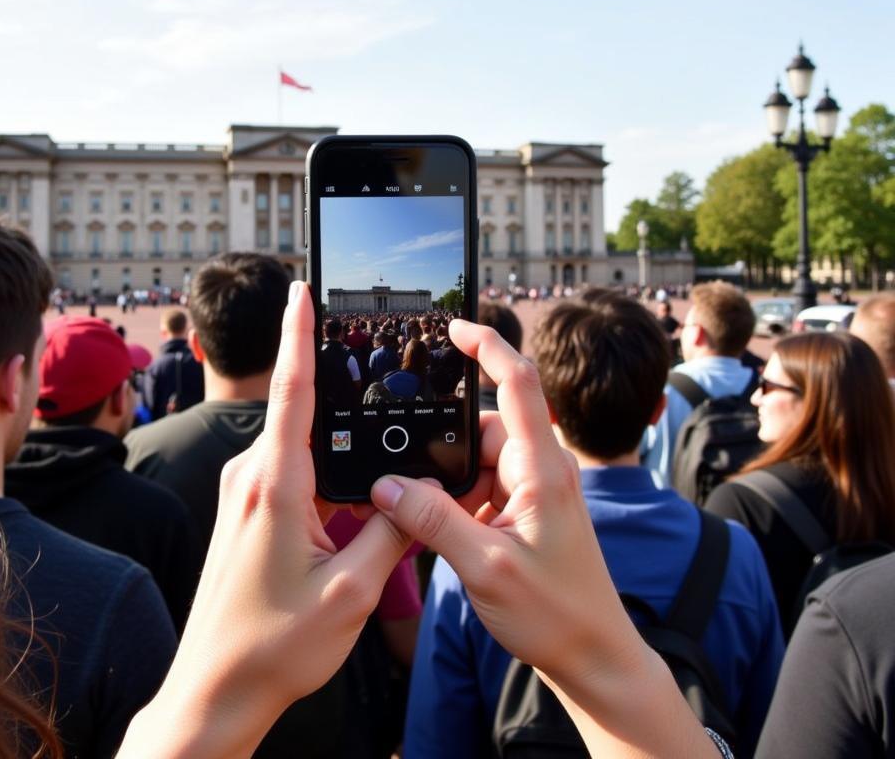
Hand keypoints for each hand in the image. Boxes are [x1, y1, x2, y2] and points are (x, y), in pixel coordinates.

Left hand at [120, 282, 411, 758]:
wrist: (214, 692)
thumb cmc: (273, 648)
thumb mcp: (351, 594)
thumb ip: (391, 534)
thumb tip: (417, 493)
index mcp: (275, 487)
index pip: (290, 392)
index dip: (298, 336)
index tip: (302, 290)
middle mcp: (251, 479)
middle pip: (300, 413)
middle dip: (333, 389)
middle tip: (367, 372)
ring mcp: (243, 495)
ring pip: (299, 449)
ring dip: (334, 450)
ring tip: (363, 479)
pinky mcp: (245, 513)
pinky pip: (291, 474)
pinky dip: (323, 477)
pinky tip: (347, 511)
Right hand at [371, 320, 719, 757]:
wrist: (595, 656)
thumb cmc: (557, 614)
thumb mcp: (485, 567)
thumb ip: (431, 521)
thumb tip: (386, 486)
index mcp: (542, 467)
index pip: (518, 382)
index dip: (487, 346)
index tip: (454, 327)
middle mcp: (542, 468)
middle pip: (482, 428)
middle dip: (444, 450)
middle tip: (410, 482)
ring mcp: (537, 488)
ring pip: (477, 461)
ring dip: (451, 486)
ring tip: (437, 525)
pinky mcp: (530, 509)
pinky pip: (484, 487)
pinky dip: (461, 503)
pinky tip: (447, 537)